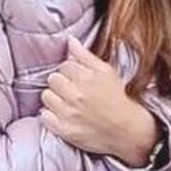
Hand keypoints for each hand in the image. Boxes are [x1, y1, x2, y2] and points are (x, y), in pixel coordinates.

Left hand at [39, 35, 157, 163]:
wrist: (127, 130)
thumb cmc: (117, 98)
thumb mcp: (107, 72)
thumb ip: (86, 55)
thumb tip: (69, 40)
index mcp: (87, 78)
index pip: (64, 65)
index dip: (71, 71)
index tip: (78, 78)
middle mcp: (76, 95)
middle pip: (52, 79)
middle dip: (61, 83)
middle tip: (72, 90)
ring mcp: (69, 114)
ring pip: (46, 96)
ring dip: (54, 98)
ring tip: (67, 102)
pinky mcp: (65, 130)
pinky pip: (44, 116)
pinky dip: (50, 115)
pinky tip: (63, 114)